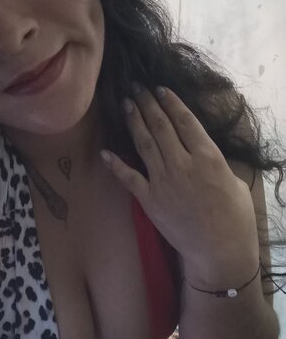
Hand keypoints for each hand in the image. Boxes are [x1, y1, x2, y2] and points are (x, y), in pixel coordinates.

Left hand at [101, 85, 258, 284]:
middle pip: (161, 127)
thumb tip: (202, 153)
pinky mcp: (150, 200)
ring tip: (126, 104)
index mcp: (208, 157)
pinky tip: (105, 152)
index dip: (171, 102)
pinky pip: (128, 178)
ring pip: (144, 145)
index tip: (160, 89)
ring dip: (134, 122)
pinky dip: (115, 164)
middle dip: (148, 104)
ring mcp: (163, 182)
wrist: (218, 250)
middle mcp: (183, 164)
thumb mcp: (235, 182)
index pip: (185, 122)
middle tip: (136, 87)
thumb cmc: (235, 218)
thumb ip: (215, 163)